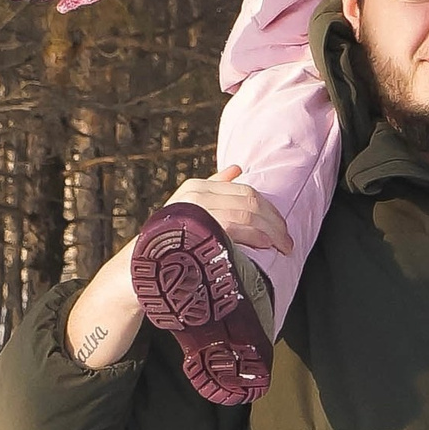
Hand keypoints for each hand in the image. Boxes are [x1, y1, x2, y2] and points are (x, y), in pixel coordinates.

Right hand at [166, 172, 291, 255]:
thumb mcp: (188, 208)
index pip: (246, 191)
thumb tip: (237, 168)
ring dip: (271, 232)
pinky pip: (236, 227)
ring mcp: (197, 210)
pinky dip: (256, 236)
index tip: (281, 226)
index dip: (269, 209)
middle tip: (287, 241)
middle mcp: (198, 194)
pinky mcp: (199, 227)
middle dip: (275, 222)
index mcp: (198, 187)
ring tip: (283, 247)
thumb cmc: (169, 238)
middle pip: (251, 202)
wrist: (141, 261)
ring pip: (248, 214)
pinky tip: (266, 244)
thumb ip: (213, 187)